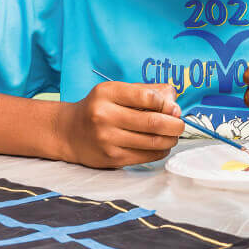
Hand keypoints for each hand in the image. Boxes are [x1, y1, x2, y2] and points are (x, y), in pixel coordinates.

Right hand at [54, 81, 183, 168]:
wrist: (68, 132)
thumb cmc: (98, 109)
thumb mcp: (114, 92)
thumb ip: (144, 91)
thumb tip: (173, 100)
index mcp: (106, 93)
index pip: (147, 97)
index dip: (166, 103)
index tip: (172, 107)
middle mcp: (104, 115)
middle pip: (154, 122)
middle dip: (175, 124)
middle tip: (180, 124)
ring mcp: (107, 138)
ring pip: (154, 141)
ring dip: (170, 139)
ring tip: (172, 135)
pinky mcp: (112, 157)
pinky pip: (147, 156)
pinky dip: (161, 151)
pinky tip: (160, 145)